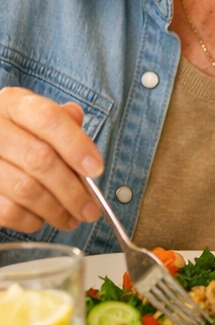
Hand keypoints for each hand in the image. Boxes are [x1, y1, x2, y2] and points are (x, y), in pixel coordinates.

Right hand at [0, 88, 104, 232]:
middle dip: (72, 190)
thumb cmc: (22, 133)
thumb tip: (85, 142)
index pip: (49, 119)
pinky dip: (30, 220)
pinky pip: (7, 211)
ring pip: (25, 189)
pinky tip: (42, 220)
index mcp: (15, 104)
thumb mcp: (40, 117)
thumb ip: (65, 125)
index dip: (76, 145)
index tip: (97, 170)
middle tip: (91, 209)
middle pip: (40, 159)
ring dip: (55, 210)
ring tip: (72, 219)